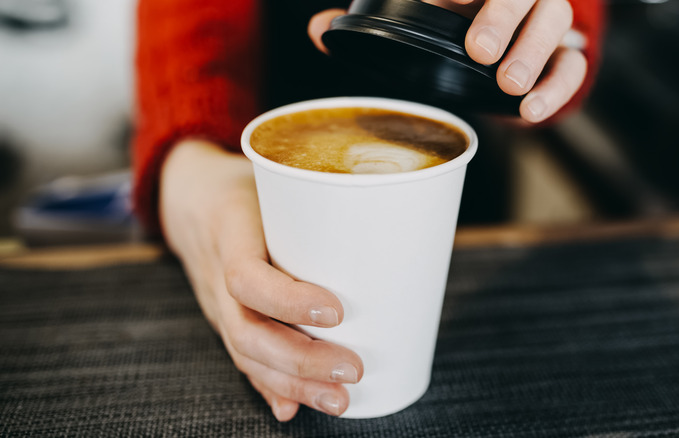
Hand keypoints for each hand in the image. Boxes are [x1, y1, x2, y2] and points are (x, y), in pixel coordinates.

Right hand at [159, 139, 363, 420]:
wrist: (188, 198)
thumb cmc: (244, 185)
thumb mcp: (271, 177)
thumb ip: (314, 199)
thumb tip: (384, 219)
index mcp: (229, 231)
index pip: (246, 276)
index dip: (288, 300)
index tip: (337, 311)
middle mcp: (215, 276)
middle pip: (247, 331)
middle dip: (301, 361)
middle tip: (353, 369)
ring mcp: (217, 304)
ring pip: (245, 354)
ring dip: (294, 384)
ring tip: (338, 400)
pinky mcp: (226, 319)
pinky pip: (243, 358)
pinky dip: (269, 387)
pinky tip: (293, 409)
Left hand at [308, 0, 585, 123]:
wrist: (501, 50)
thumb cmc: (452, 27)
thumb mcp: (412, 20)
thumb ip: (367, 21)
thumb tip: (318, 30)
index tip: (438, 0)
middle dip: (503, 16)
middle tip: (478, 51)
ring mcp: (542, 19)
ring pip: (555, 18)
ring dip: (533, 51)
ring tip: (509, 85)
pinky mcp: (563, 55)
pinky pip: (575, 64)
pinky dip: (559, 86)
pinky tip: (532, 110)